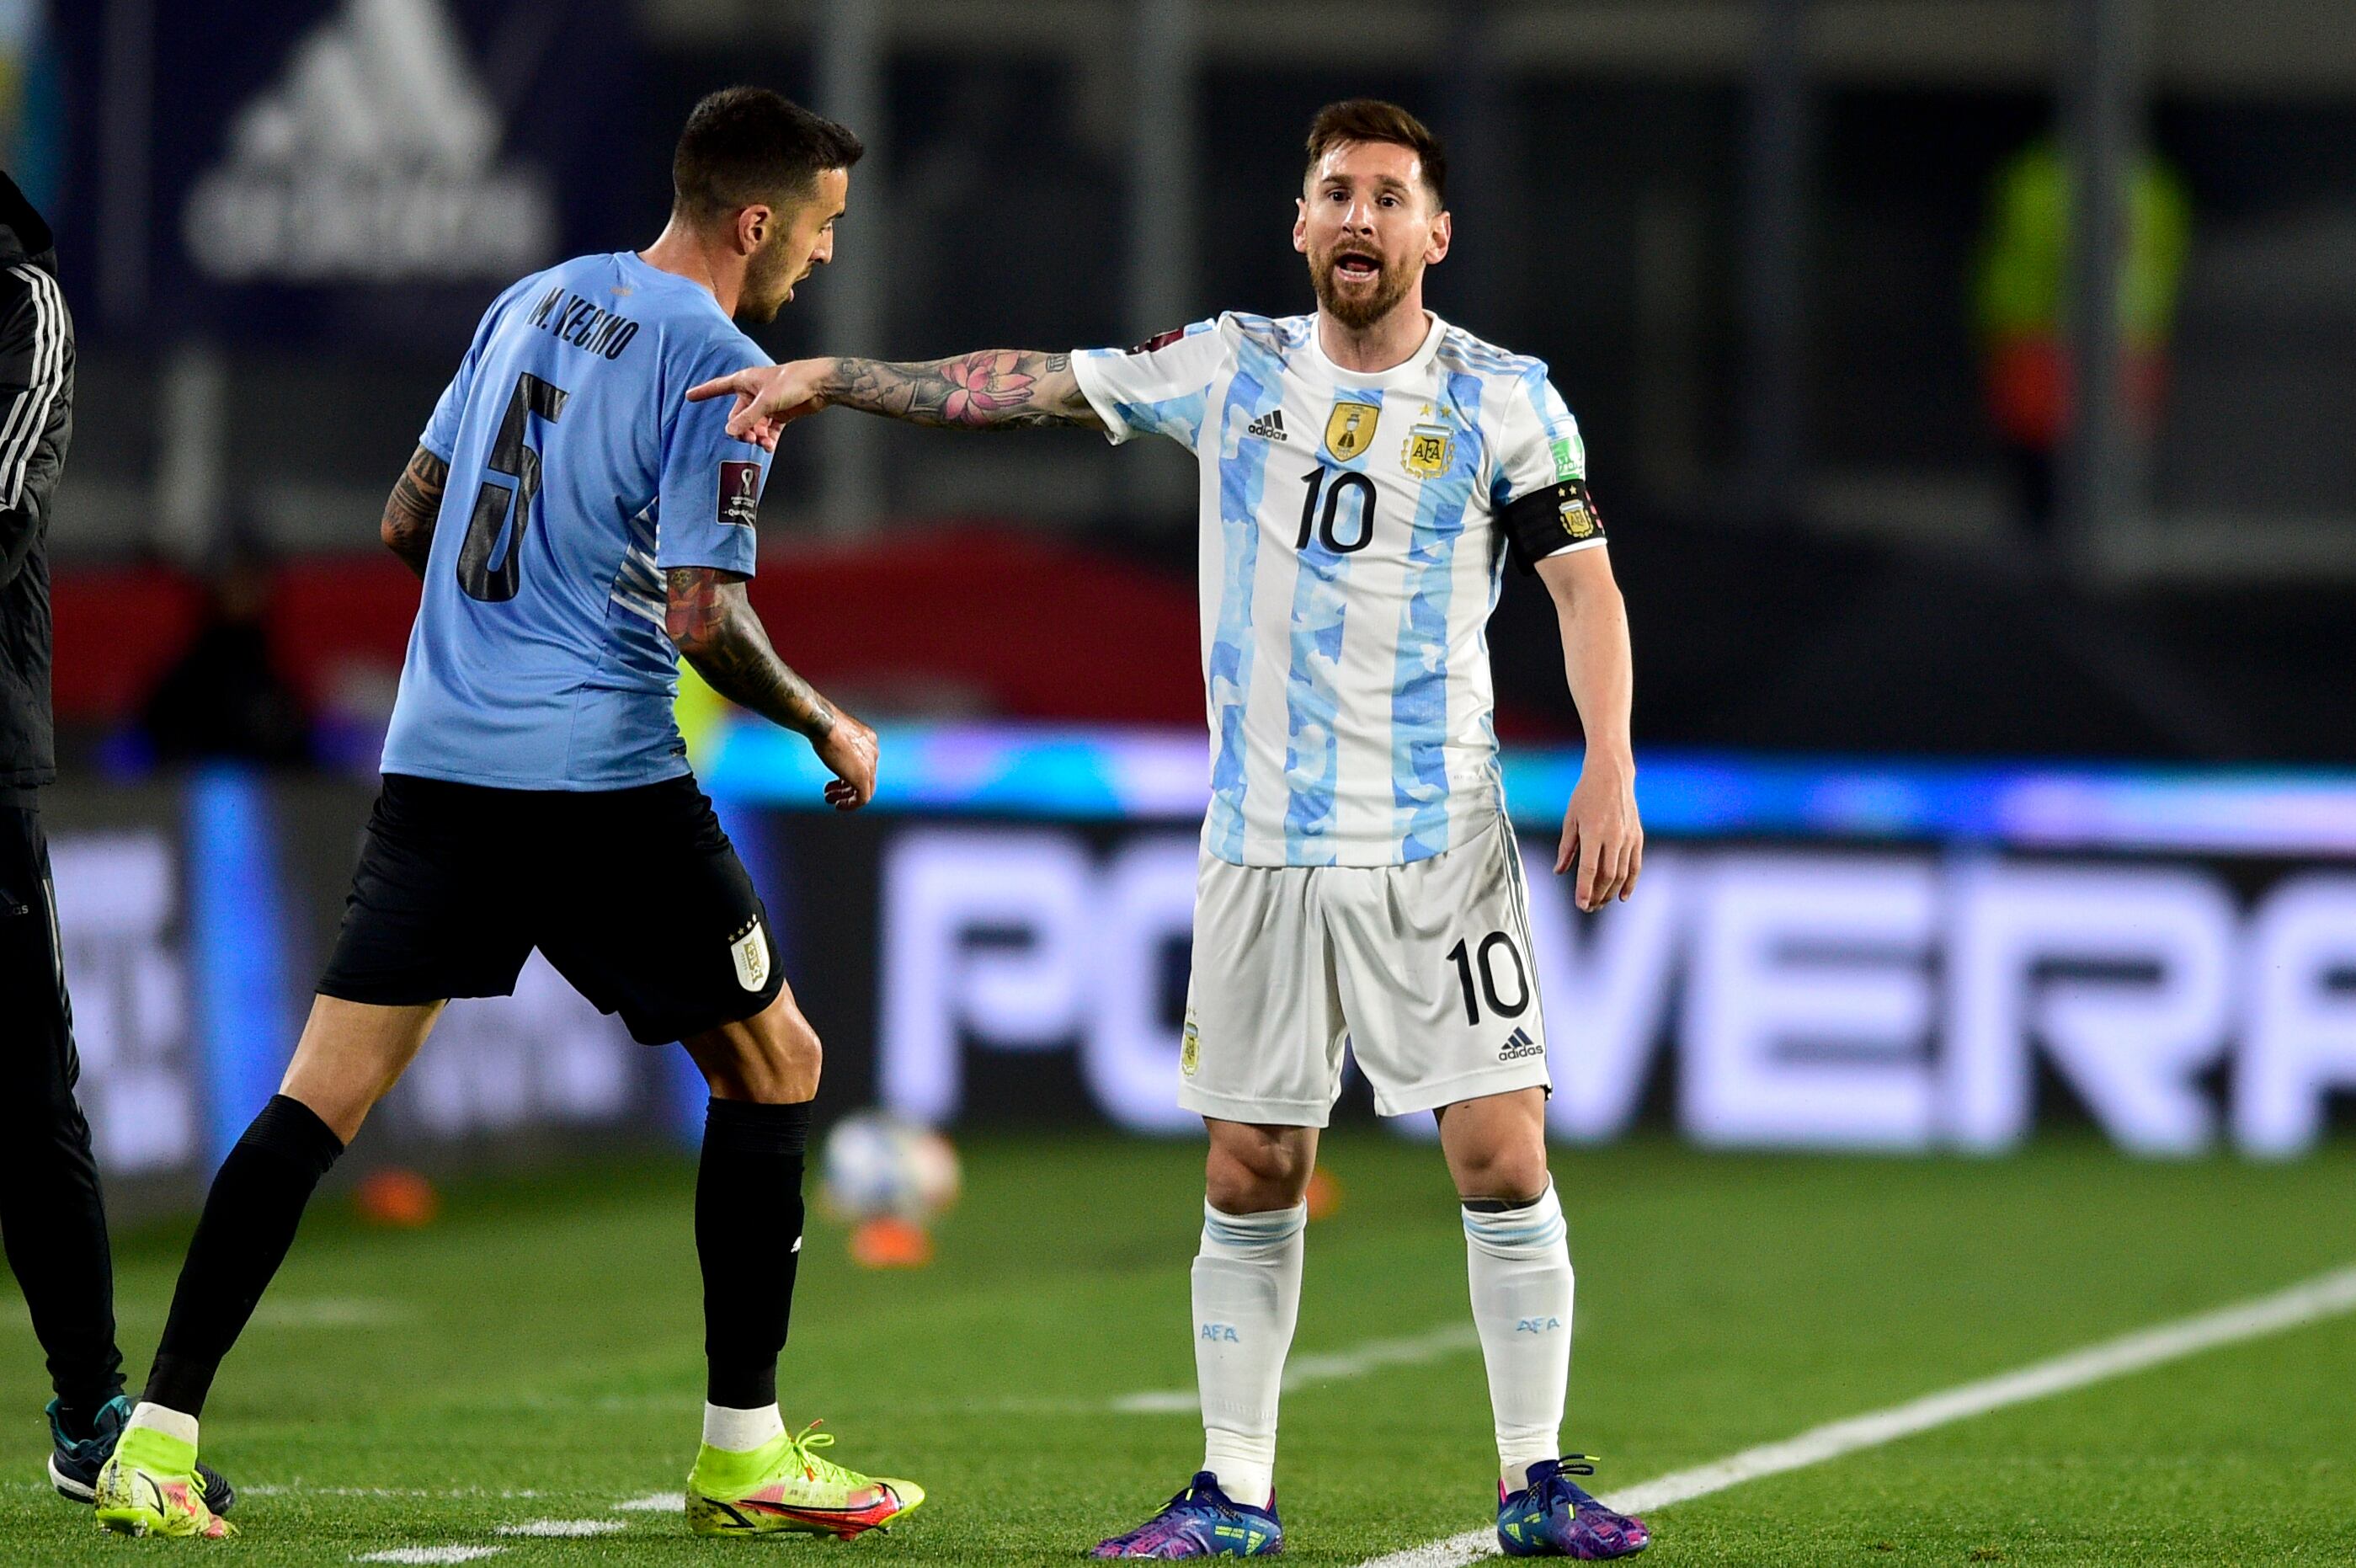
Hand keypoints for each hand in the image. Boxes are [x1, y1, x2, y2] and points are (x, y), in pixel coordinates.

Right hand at [686, 358, 833, 450]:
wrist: (819, 384)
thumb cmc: (792, 382)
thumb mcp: (766, 401)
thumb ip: (748, 418)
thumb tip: (729, 432)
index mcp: (746, 381)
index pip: (719, 386)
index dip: (704, 392)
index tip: (689, 396)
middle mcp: (754, 393)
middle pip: (738, 416)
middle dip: (741, 430)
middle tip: (749, 439)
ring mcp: (767, 404)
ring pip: (753, 426)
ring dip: (756, 437)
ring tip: (764, 444)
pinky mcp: (780, 414)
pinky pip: (768, 431)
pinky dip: (768, 440)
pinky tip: (770, 447)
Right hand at [811, 706, 876, 810]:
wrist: (824, 723)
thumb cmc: (823, 723)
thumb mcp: (834, 733)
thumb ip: (837, 742)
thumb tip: (828, 746)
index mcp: (868, 740)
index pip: (864, 763)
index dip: (848, 773)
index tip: (835, 780)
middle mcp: (872, 752)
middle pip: (865, 777)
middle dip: (846, 787)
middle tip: (831, 793)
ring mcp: (870, 765)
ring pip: (865, 789)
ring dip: (847, 797)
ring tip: (831, 800)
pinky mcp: (863, 777)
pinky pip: (863, 798)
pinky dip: (851, 804)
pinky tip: (839, 805)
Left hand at [1555, 752, 1640, 910]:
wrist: (1612, 774)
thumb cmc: (1586, 795)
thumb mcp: (1570, 819)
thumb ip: (1566, 848)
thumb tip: (1559, 871)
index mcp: (1593, 831)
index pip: (1589, 869)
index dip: (1585, 889)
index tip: (1581, 905)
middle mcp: (1613, 836)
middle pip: (1607, 876)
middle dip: (1597, 895)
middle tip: (1588, 907)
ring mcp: (1628, 837)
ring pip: (1621, 874)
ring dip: (1610, 892)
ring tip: (1600, 903)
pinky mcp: (1637, 836)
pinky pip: (1635, 865)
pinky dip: (1630, 883)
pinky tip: (1622, 896)